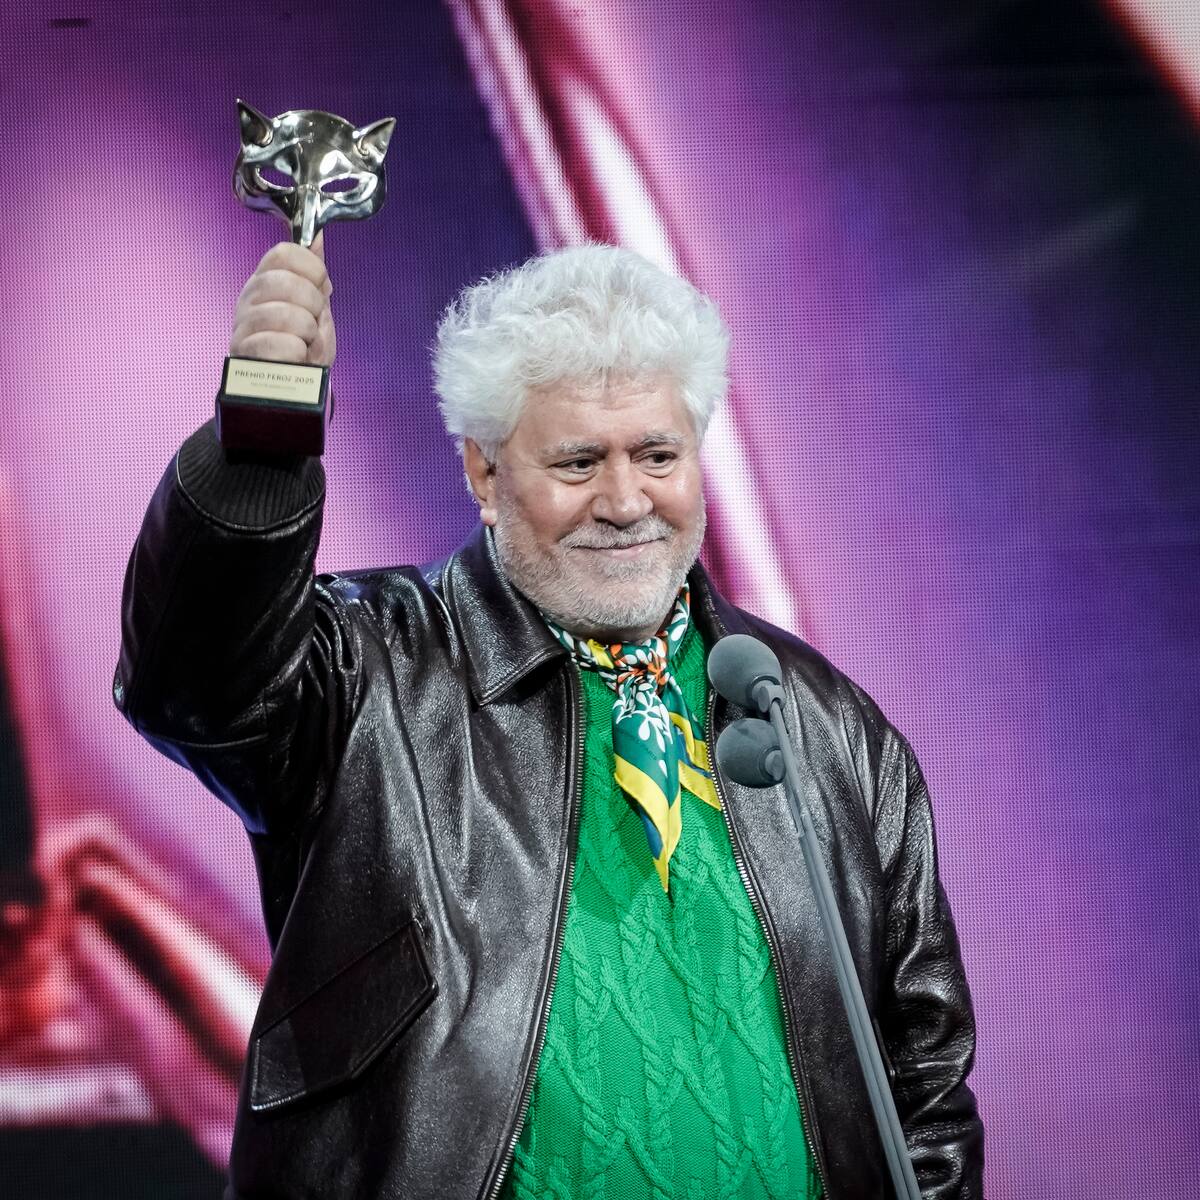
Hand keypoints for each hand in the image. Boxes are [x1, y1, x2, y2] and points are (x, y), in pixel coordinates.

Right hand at [229, 232, 335, 366]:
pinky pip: (282, 345)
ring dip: (308, 332)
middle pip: (285, 281)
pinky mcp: (244, 355)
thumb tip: (316, 234)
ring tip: (304, 343)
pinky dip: (298, 353)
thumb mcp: (314, 306)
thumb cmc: (301, 347)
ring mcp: (243, 326)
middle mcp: (248, 299)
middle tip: (313, 321)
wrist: (291, 389)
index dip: (311, 268)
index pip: (283, 253)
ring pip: (286, 314)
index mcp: (265, 282)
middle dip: (312, 304)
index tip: (320, 286)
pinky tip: (294, 357)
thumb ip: (313, 273)